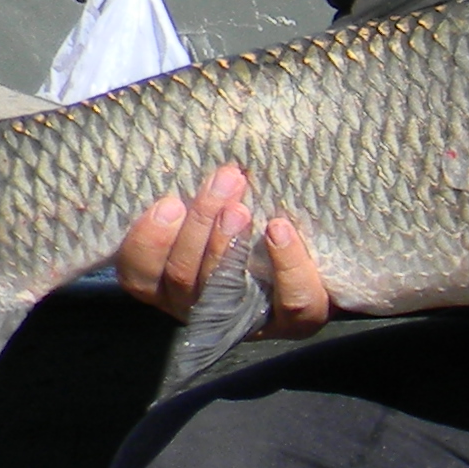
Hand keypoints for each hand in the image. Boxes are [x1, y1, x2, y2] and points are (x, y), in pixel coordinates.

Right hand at [115, 163, 334, 334]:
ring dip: (227, 245)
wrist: (330, 263)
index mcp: (172, 283)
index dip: (146, 242)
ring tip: (241, 207)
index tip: (167, 201)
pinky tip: (280, 230)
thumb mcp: (220, 207)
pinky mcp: (297, 322)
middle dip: (198, 226)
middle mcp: (202, 306)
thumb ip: (201, 193)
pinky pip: (290, 300)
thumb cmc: (259, 221)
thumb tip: (196, 145)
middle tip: (222, 181)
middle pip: (183, 277)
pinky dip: (285, 265)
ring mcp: (248, 318)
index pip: (138, 274)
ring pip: (224, 291)